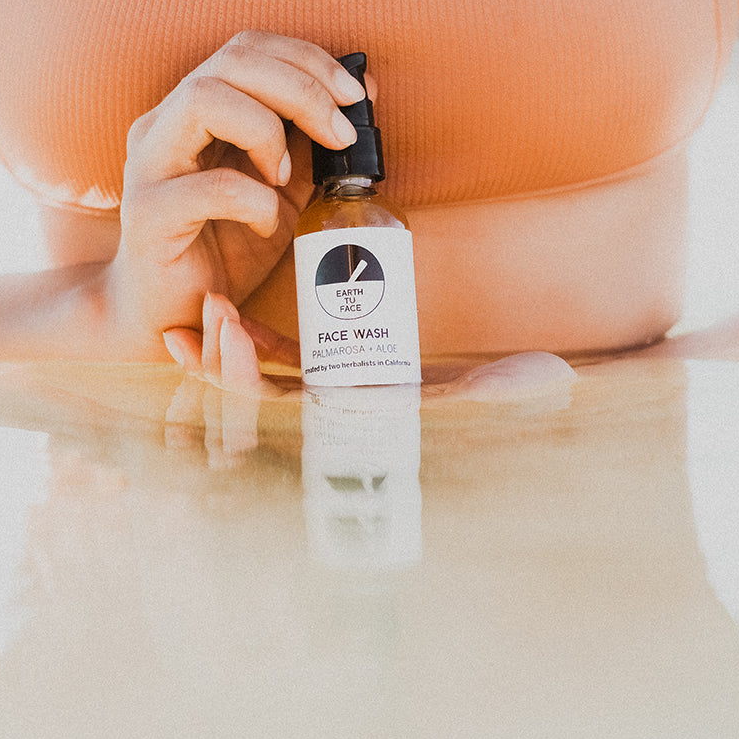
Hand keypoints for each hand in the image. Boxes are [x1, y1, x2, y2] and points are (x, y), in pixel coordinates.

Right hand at [93, 31, 363, 358]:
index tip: (356, 95)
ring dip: (267, 131)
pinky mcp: (147, 214)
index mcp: (192, 110)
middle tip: (341, 133)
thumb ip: (310, 145)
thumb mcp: (282, 189)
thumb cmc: (225, 249)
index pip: (245, 49)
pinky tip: (266, 225)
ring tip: (287, 176)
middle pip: (229, 62)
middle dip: (301, 87)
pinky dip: (254, 201)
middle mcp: (162, 125)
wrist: (174, 316)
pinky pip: (209, 186)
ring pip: (205, 99)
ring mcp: (148, 166)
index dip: (306, 59)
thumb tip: (361, 96)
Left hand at [164, 293, 577, 403]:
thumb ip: (506, 394)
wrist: (503, 391)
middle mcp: (332, 425)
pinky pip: (274, 368)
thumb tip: (531, 384)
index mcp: (354, 432)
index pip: (276, 416)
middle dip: (219, 360)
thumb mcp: (499, 396)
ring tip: (207, 306)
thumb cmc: (501, 400)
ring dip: (222, 349)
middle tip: (211, 310)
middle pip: (249, 400)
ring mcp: (325, 401)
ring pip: (252, 383)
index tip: (229, 330)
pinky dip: (246, 345)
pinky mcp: (328, 377)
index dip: (240, 381)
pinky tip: (226, 315)